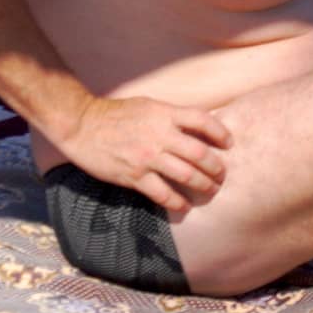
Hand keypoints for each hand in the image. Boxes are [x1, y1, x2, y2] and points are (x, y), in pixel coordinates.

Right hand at [62, 95, 232, 210]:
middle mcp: (160, 135)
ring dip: (203, 185)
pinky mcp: (134, 176)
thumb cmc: (117, 113)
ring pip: (186, 175)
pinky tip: (185, 206)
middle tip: (222, 174)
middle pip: (199, 152)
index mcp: (165, 114)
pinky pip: (163, 193)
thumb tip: (195, 126)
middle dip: (216, 166)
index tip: (229, 143)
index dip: (220, 132)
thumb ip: (171, 116)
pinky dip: (177, 202)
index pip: (203, 120)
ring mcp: (147, 157)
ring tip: (211, 190)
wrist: (83, 125)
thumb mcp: (149, 106)